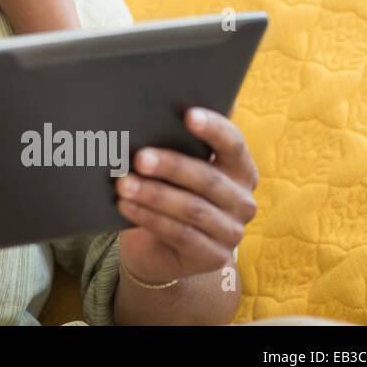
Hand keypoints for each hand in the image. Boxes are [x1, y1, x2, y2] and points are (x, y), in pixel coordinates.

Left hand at [115, 107, 258, 285]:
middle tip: (139, 158)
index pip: (233, 144)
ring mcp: (231, 232)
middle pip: (208, 179)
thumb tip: (155, 109)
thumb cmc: (169, 193)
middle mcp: (243, 200)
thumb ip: (175, 142)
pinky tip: (125, 206)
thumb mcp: (175, 169)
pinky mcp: (212, 257)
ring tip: (123, 183)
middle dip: (171, 166)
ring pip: (192, 209)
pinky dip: (149, 218)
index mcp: (240, 169)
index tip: (188, 115)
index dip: (213, 129)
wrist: (162, 249)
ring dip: (154, 195)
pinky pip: (180, 234)